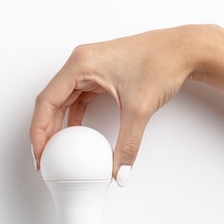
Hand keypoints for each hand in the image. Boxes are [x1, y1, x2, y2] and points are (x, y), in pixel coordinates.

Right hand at [30, 24, 223, 179]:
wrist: (185, 50)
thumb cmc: (162, 62)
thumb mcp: (139, 109)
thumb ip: (127, 145)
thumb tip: (119, 172)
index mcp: (81, 64)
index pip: (47, 101)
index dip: (38, 130)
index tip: (38, 153)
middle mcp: (81, 64)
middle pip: (50, 101)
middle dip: (44, 131)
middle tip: (43, 158)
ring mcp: (90, 69)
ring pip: (63, 101)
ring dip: (57, 126)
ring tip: (55, 151)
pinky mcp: (101, 76)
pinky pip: (78, 100)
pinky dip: (73, 119)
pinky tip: (75, 137)